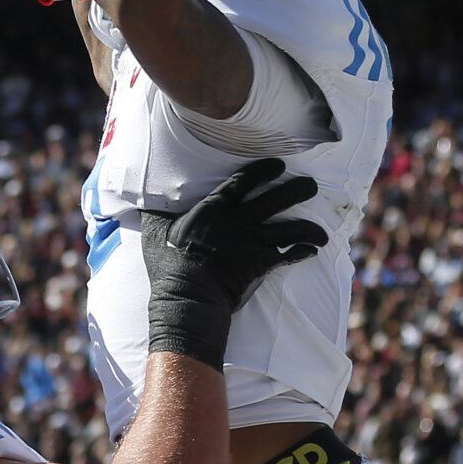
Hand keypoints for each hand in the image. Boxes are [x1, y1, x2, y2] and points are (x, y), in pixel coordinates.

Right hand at [139, 159, 327, 366]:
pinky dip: (303, 252)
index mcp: (214, 209)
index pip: (243, 181)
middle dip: (298, 190)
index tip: (279, 164)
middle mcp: (238, 221)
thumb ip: (155, 216)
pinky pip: (289, 255)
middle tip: (312, 185)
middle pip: (277, 199)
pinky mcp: (261, 264)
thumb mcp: (156, 234)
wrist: (187, 298)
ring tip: (323, 229)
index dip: (263, 171)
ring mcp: (252, 242)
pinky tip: (312, 251)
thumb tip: (139, 203)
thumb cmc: (169, 266)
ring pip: (291, 227)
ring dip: (310, 227)